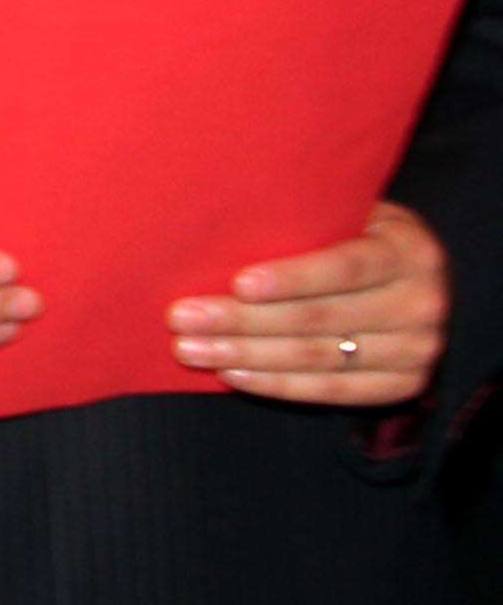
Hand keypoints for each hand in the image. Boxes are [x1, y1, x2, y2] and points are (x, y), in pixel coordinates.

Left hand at [173, 200, 444, 408]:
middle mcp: (422, 304)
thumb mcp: (349, 213)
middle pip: (321, 318)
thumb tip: (221, 219)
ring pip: (319, 358)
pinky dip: (276, 384)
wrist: (409, 278)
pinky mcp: (402, 386)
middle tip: (181, 317)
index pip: (346, 268)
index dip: (292, 278)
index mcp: (411, 253)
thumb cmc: (355, 234)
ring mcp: (417, 351)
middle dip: (244, 320)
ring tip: (189, 349)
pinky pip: (331, 391)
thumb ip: (308, 218)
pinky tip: (230, 373)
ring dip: (246, 355)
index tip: (237, 283)